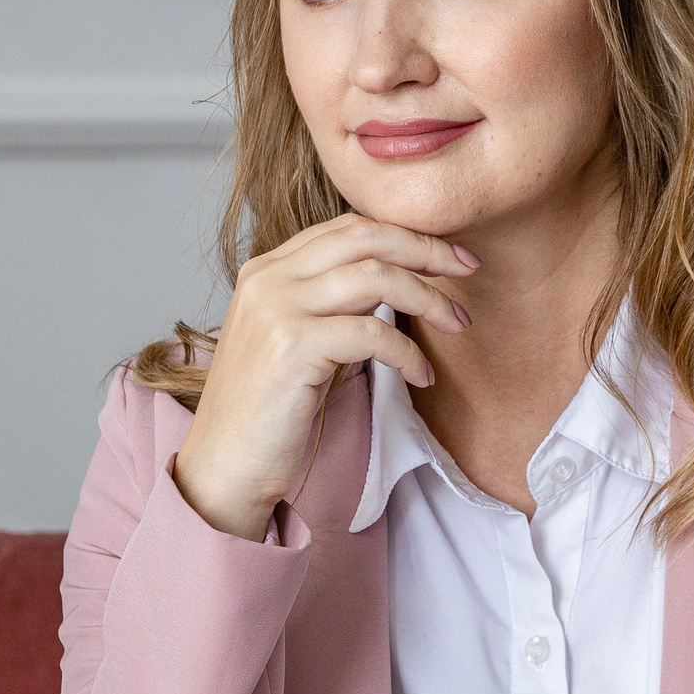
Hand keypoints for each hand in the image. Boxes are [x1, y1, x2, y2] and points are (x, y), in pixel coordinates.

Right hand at [171, 216, 477, 539]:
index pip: (347, 227)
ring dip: (429, 298)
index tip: (447, 255)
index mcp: (266, 270)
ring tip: (457, 323)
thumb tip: (394, 282)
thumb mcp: (294, 340)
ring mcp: (278, 309)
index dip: (404, 234)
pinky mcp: (294, 347)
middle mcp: (268, 279)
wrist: (224, 466)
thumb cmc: (267, 413)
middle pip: (364, 237)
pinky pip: (373, 333)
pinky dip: (409, 352)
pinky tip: (422, 375)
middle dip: (426, 248)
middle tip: (468, 268)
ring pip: (375, 277)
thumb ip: (329, 303)